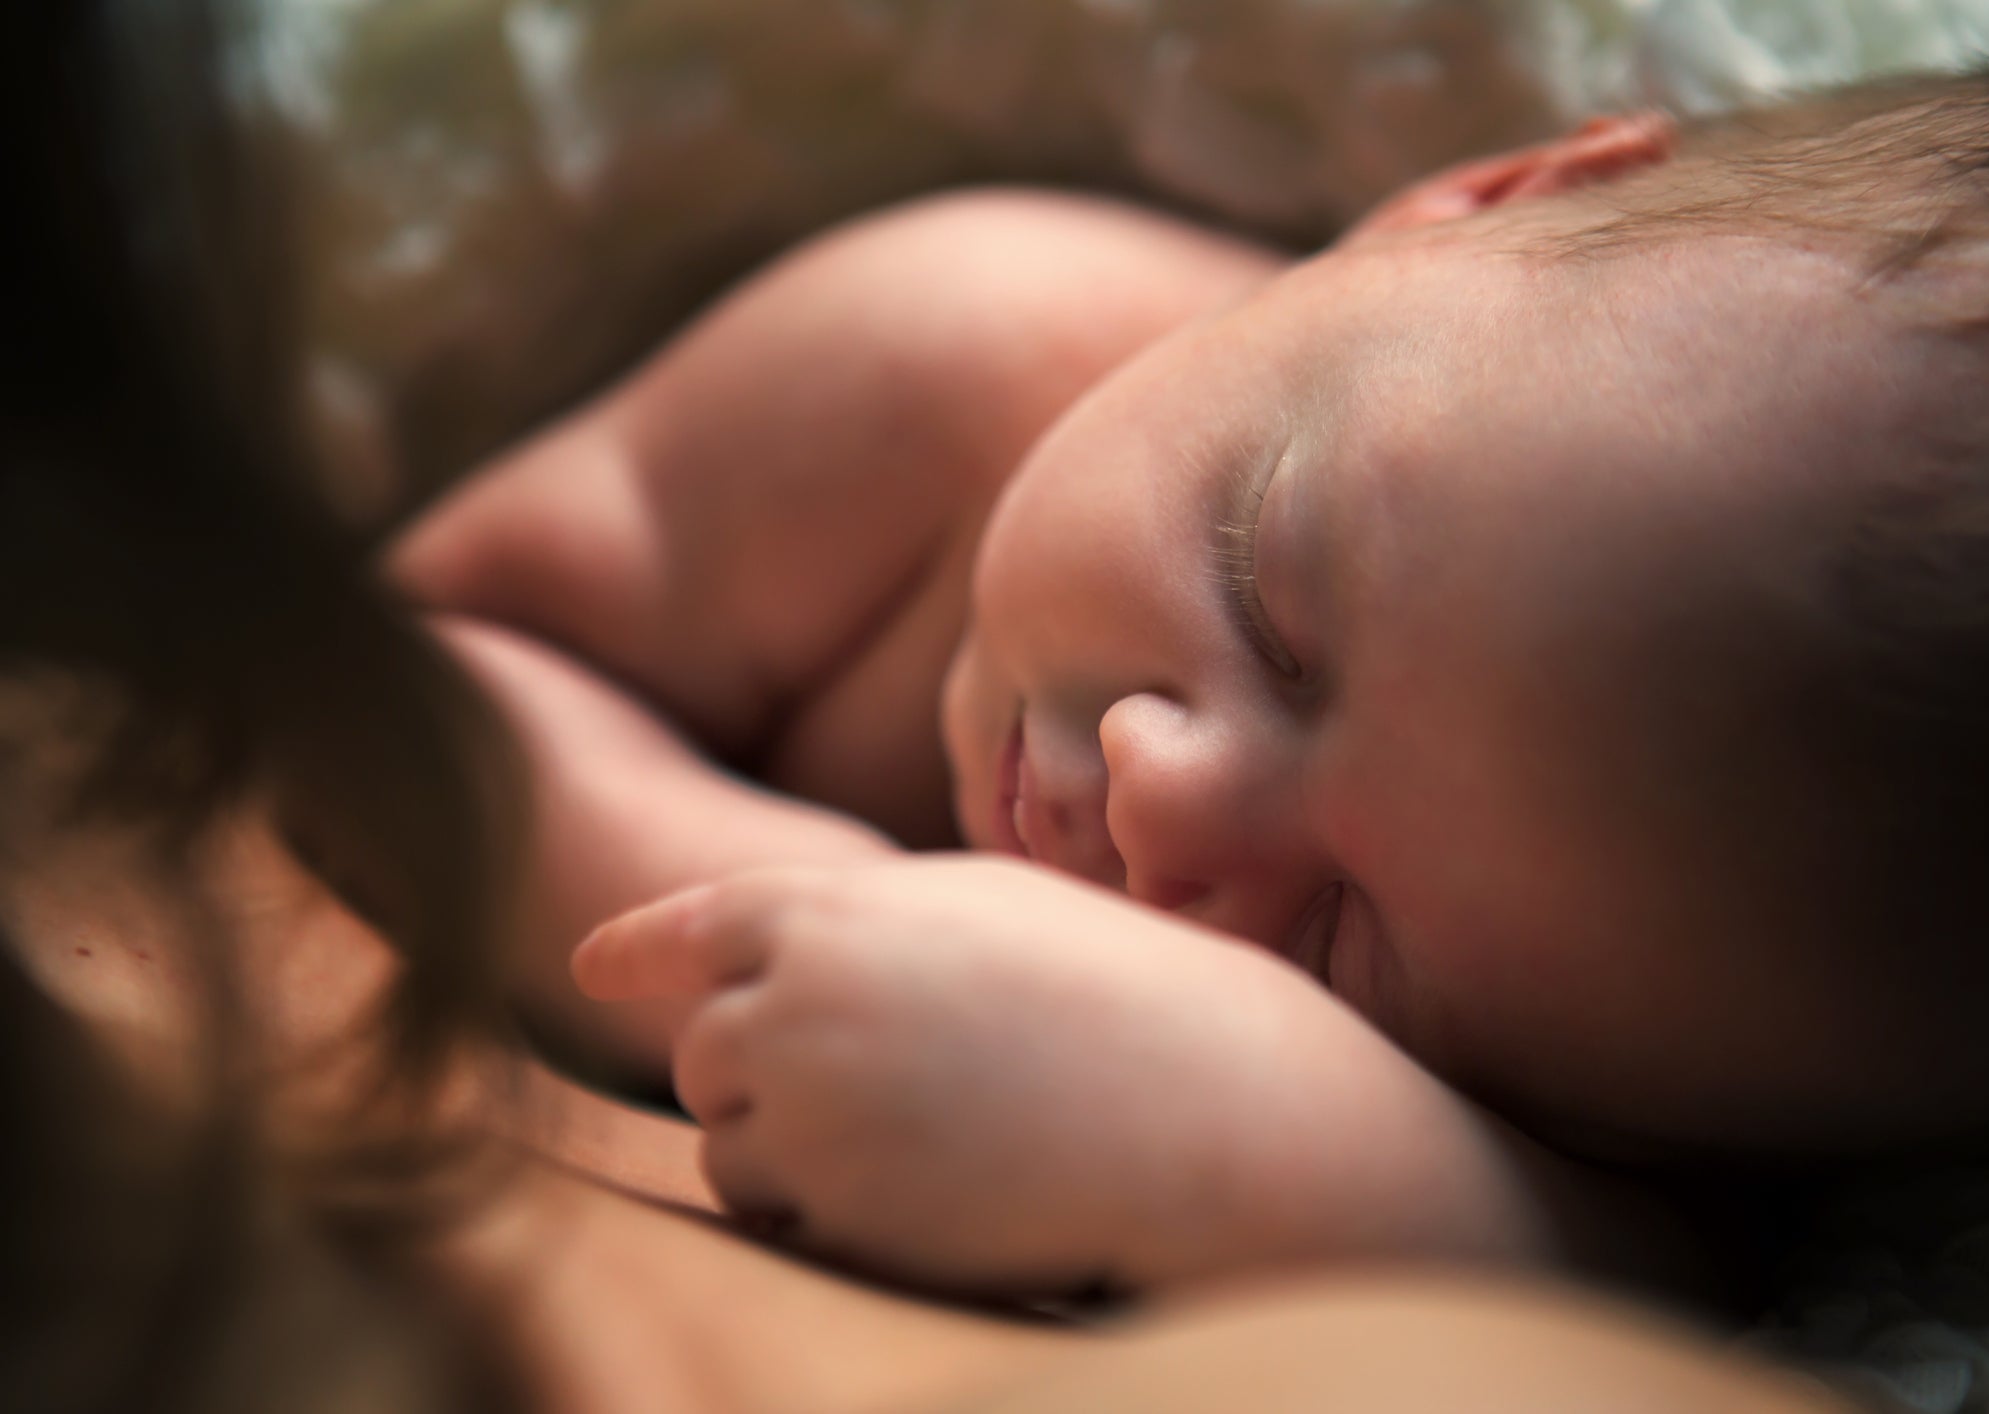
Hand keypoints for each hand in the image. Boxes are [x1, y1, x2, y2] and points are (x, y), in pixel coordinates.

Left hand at [573, 856, 1526, 1293]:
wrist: (1203, 1106)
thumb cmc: (1113, 987)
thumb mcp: (982, 906)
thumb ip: (861, 924)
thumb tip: (773, 960)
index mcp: (830, 908)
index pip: (694, 924)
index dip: (638, 944)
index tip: (592, 966)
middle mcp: (792, 1003)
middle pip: (703, 1049)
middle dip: (757, 1067)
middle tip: (876, 1076)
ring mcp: (808, 1112)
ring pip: (729, 1141)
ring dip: (788, 1144)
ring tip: (924, 1130)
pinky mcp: (837, 1213)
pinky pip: (780, 1215)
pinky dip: (822, 1209)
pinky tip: (927, 1188)